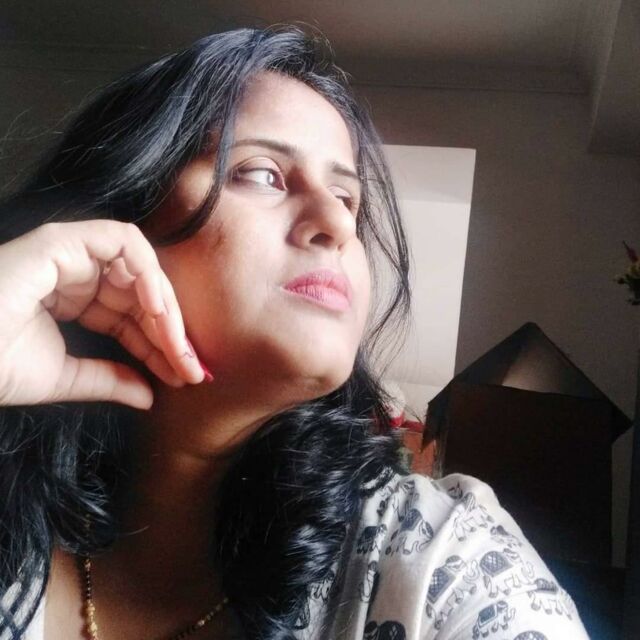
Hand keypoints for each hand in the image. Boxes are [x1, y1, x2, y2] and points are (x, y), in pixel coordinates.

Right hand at [0, 220, 206, 409]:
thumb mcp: (67, 377)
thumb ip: (110, 380)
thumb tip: (150, 396)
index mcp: (73, 300)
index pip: (132, 317)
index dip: (160, 344)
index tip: (186, 374)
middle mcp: (74, 274)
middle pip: (142, 295)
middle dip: (171, 332)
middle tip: (193, 368)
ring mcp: (68, 254)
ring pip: (140, 270)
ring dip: (166, 309)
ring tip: (180, 349)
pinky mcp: (60, 241)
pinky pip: (122, 243)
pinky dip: (147, 273)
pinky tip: (158, 314)